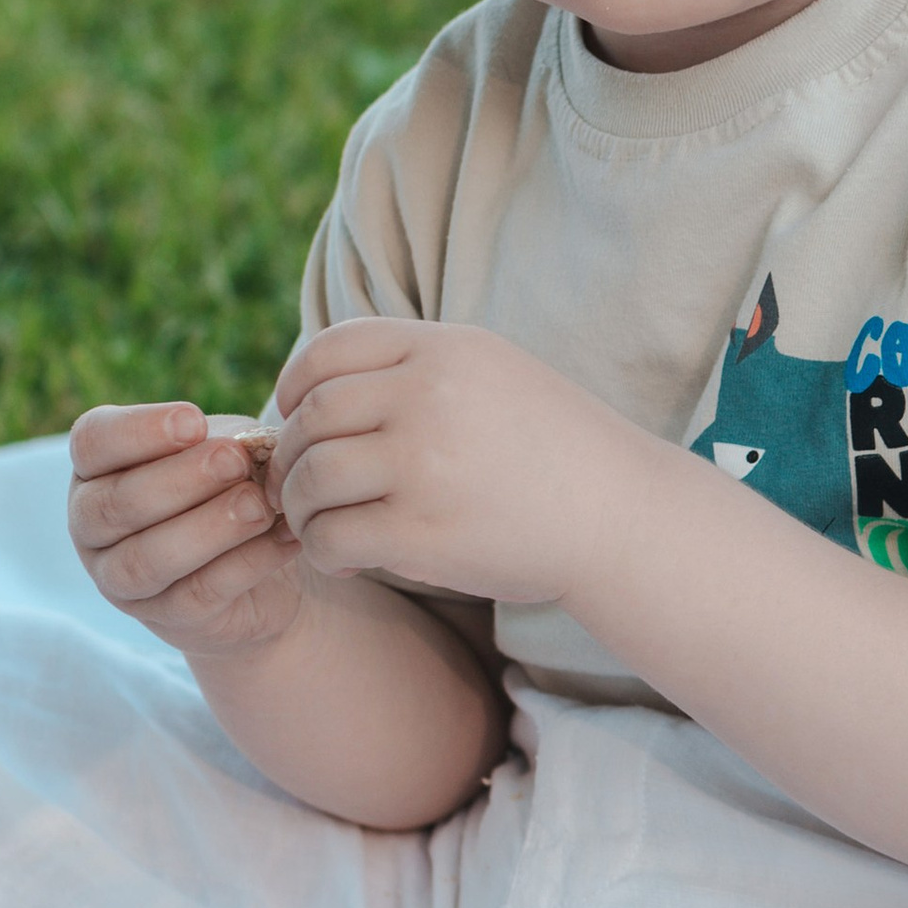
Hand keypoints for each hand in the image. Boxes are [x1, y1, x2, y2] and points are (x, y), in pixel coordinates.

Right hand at [68, 401, 304, 657]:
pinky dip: (244, 563)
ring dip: (207, 527)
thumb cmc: (228, 486)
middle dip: (180, 478)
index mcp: (96, 470)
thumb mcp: (226, 450)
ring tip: (259, 505)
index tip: (195, 420)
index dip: (137, 431)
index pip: (92, 442)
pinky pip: (197, 594)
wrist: (263, 566)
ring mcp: (121, 580)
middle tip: (235, 460)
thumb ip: (226, 442)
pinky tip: (284, 539)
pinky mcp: (166, 618)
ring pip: (148, 558)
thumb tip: (244, 447)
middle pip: (117, 503)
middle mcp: (92, 527)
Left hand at [268, 321, 646, 605]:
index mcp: (444, 350)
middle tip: (297, 484)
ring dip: (298, 506)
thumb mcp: (494, 373)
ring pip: (313, 477)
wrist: (618, 514)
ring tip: (316, 523)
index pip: (330, 349)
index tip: (292, 413)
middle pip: (312, 416)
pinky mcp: (423, 531)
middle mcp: (428, 397)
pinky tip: (342, 558)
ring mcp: (423, 464)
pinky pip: (333, 536)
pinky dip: (321, 549)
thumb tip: (322, 389)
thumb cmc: (554, 448)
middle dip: (288, 454)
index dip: (294, 383)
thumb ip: (418, 369)